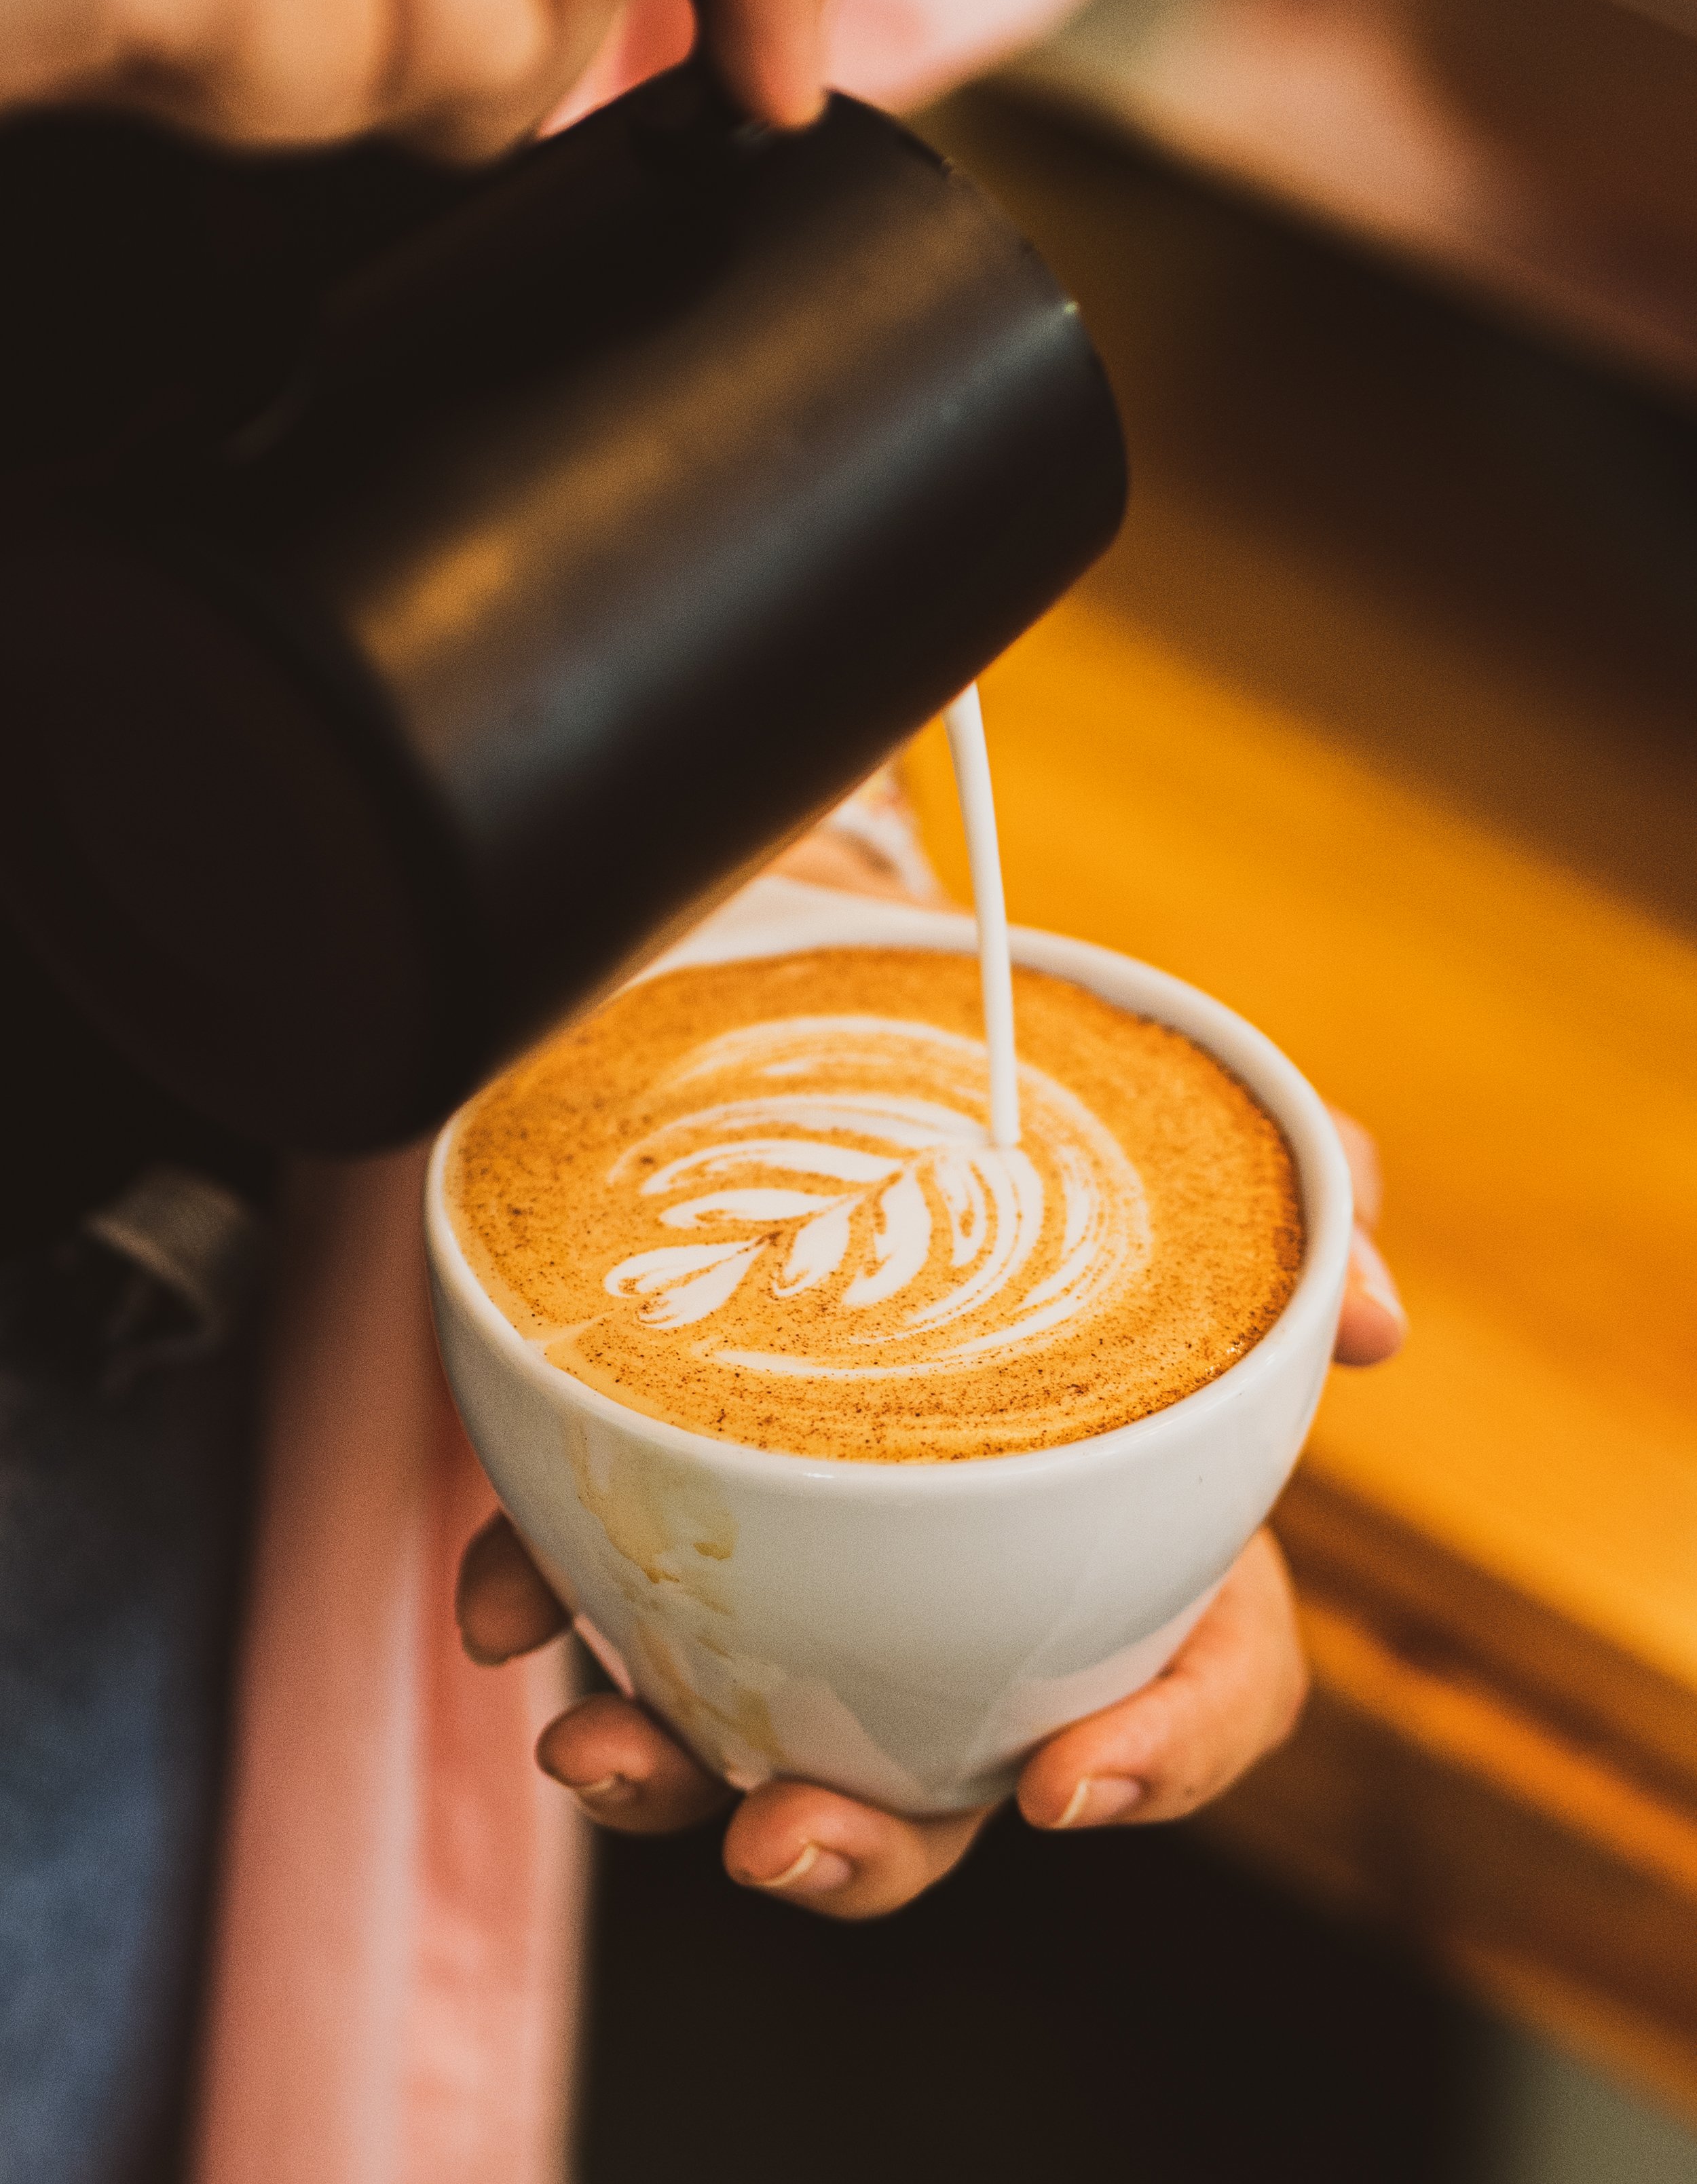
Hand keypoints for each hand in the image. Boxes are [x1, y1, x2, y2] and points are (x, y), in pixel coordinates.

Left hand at [457, 1093, 1405, 1918]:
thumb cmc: (1033, 1098)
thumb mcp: (1172, 1125)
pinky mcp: (681, 1492)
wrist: (849, 1017)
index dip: (1163, 1757)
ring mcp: (822, 1548)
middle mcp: (981, 1566)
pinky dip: (549, 1604)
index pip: (1209, 1675)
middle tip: (779, 1834)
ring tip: (592, 1746)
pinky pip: (610, 1592)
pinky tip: (505, 1599)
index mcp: (1139, 1504)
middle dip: (871, 1844)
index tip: (1065, 1785)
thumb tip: (1375, 1317)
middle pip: (958, 1777)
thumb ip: (1302, 1204)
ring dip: (674, 1774)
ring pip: (765, 1727)